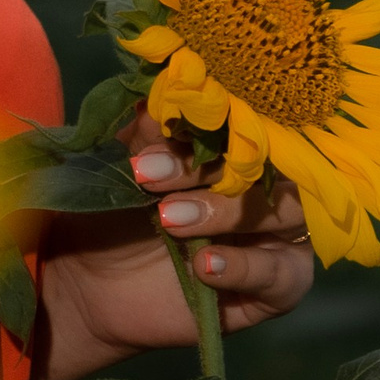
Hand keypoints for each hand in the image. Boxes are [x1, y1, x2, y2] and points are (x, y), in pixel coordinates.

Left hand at [34, 113, 315, 379]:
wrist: (92, 285)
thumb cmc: (115, 215)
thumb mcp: (125, 169)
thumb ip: (149, 133)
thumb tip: (163, 93)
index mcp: (238, 147)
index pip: (247, 120)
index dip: (207, 120)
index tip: (155, 128)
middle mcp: (268, 185)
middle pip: (271, 162)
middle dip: (210, 167)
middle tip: (150, 177)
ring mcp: (279, 235)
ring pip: (287, 212)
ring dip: (227, 211)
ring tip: (170, 220)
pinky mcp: (278, 285)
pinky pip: (283, 273)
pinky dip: (245, 266)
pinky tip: (204, 263)